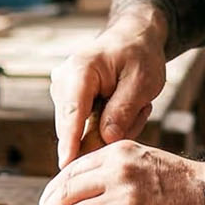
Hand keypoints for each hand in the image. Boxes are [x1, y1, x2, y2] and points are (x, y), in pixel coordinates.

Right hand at [49, 19, 168, 167]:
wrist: (133, 38)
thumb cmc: (140, 56)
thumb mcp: (142, 82)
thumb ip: (123, 111)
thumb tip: (106, 140)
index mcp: (80, 70)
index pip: (72, 113)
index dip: (70, 141)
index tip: (66, 166)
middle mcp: (62, 81)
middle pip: (74, 127)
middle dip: (107, 133)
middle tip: (142, 109)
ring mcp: (61, 91)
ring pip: (80, 131)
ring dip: (110, 128)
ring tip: (137, 105)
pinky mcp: (66, 100)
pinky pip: (82, 127)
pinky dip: (105, 125)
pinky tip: (125, 108)